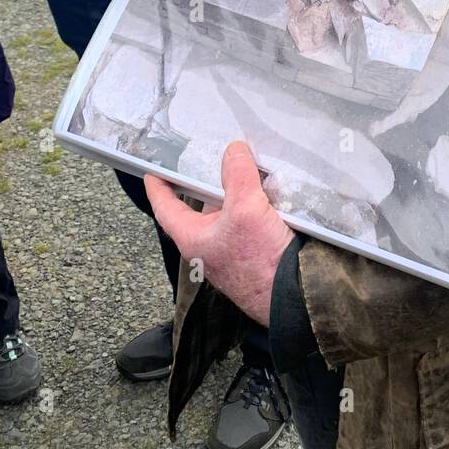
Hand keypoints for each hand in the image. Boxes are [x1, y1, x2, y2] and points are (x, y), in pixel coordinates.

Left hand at [145, 142, 293, 324]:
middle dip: (208, 184)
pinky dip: (254, 208)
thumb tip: (233, 150)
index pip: (166, 208)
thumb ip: (238, 175)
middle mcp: (208, 247)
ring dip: (236, 194)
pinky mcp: (253, 256)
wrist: (295, 298)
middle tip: (212, 158)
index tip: (153, 171)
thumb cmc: (261, 263)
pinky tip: (269, 196)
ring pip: (227, 215)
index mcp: (193, 238)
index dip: (158, 187)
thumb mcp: (246, 209)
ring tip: (248, 171)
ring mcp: (230, 254)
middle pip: (201, 207)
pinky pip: (247, 225)